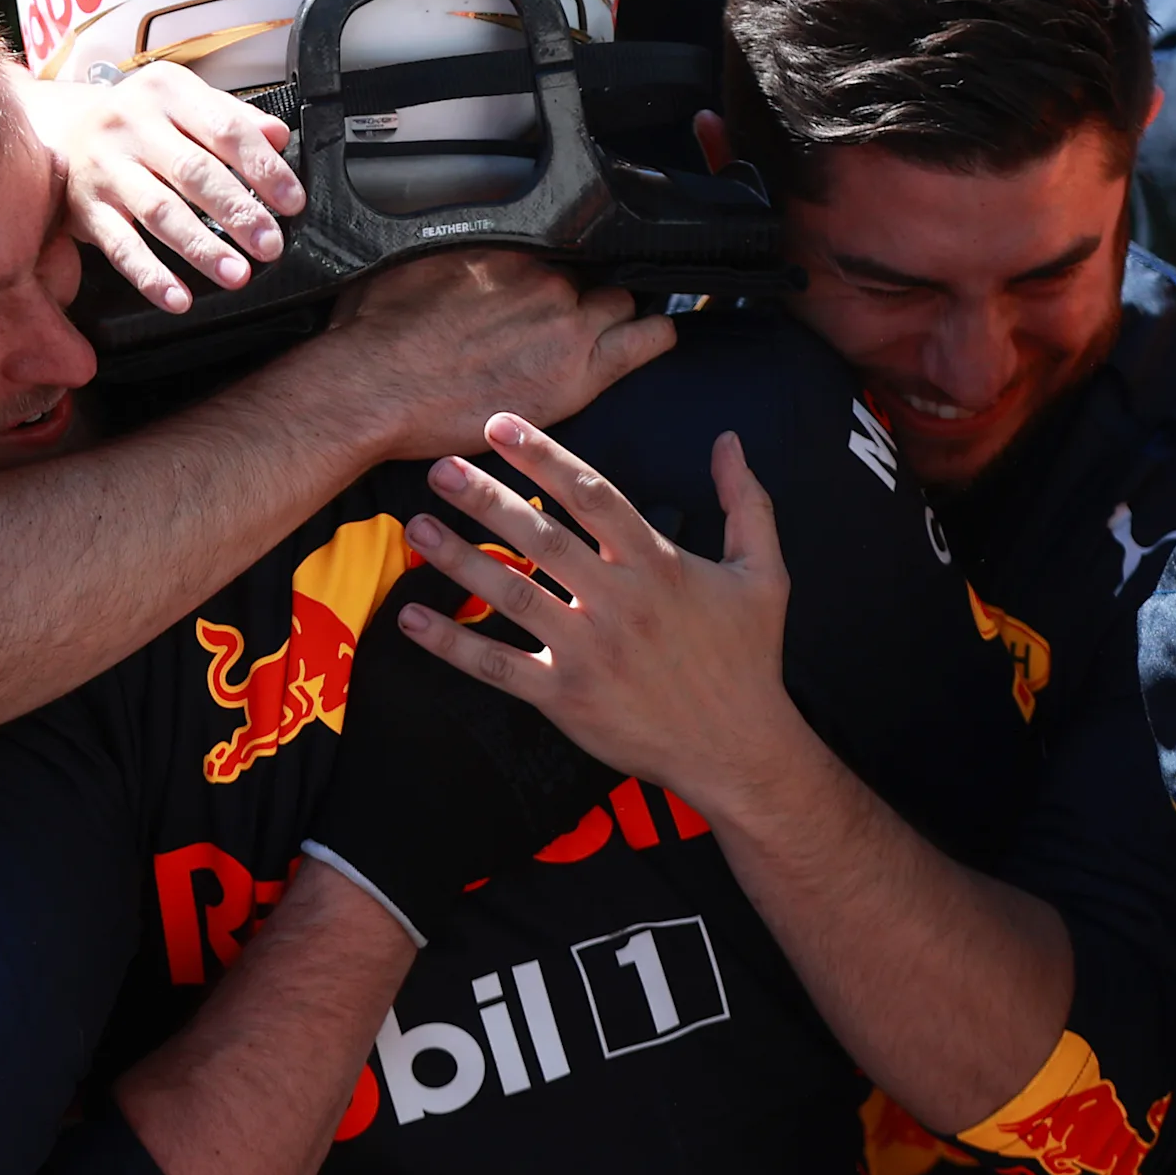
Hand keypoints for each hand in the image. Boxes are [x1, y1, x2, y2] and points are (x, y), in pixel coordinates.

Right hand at [32, 64, 302, 310]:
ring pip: (159, 211)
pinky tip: (178, 297)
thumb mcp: (184, 101)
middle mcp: (130, 124)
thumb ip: (233, 116)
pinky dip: (151, 276)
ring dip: (201, 248)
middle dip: (237, 212)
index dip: (263, 168)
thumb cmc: (141, 121)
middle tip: (270, 244)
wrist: (64, 130)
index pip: (224, 129)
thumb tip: (278, 136)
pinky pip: (120, 247)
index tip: (292, 201)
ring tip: (236, 274)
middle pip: (193, 172)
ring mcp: (104, 167)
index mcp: (166, 90)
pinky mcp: (85, 208)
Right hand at [316, 253, 674, 457]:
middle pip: (591, 277)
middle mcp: (542, 280)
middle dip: (587, 292)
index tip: (546, 286)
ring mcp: (565, 325)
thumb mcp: (405, 266)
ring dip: (616, 314)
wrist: (372, 390)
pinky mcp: (577, 375)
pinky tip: (654, 334)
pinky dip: (653, 335)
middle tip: (569, 316)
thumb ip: (447, 255)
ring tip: (612, 328)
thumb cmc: (375, 337)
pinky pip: (644, 341)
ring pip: (620, 304)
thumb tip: (451, 250)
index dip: (555, 270)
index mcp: (505, 250)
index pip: (556, 251)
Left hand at [395, 414, 813, 817]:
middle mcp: (618, 602)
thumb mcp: (764, 573)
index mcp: (657, 565)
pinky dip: (453, 644)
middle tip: (440, 467)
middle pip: (541, 539)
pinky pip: (499, 667)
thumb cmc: (747, 658)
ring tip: (417, 528)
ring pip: (512, 596)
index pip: (592, 495)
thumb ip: (745, 503)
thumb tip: (730, 441)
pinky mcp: (565, 697)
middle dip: (486, 499)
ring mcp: (588, 652)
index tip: (500, 425)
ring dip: (459, 561)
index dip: (543, 456)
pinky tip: (412, 620)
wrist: (737, 749)